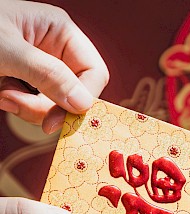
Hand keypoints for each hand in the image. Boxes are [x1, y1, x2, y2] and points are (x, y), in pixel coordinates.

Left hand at [0, 0, 108, 133]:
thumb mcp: (7, 51)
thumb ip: (48, 75)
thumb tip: (84, 104)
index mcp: (59, 31)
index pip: (94, 72)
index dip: (84, 98)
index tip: (62, 118)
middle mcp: (55, 50)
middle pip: (76, 94)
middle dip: (49, 106)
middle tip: (18, 106)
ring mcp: (42, 69)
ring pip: (58, 106)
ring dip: (29, 109)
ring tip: (2, 94)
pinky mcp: (27, 84)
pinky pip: (37, 107)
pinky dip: (18, 107)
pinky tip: (0, 93)